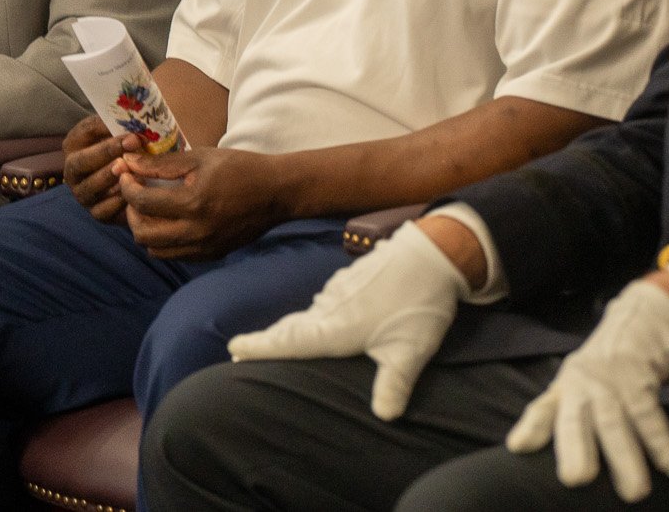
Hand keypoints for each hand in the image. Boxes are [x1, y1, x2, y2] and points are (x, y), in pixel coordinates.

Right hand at [63, 116, 140, 222]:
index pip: (85, 132)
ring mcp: (82, 193)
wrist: (137, 180)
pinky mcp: (96, 213)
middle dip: (105, 152)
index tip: (130, 131)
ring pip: (90, 187)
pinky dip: (118, 202)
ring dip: (111, 177)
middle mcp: (72, 170)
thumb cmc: (129, 149)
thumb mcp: (123, 132)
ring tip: (134, 169)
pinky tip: (134, 191)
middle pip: (80, 162)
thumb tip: (138, 120)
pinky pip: (103, 210)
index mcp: (75, 144)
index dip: (105, 128)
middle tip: (132, 145)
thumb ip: (125, 125)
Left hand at [116, 146, 285, 258]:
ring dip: (146, 230)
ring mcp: (205, 247)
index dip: (126, 186)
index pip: (143, 202)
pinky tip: (170, 220)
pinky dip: (165, 240)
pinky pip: (175, 255)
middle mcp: (197, 232)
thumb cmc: (240, 168)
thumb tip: (128, 162)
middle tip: (135, 194)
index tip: (125, 173)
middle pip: (143, 234)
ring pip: (156, 250)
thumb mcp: (200, 157)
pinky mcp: (212, 255)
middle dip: (131, 212)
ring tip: (150, 209)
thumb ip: (162, 163)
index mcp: (193, 203)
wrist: (277, 192)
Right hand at [228, 220, 466, 418]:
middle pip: (292, 326)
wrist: (434, 252)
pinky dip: (315, 313)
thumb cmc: (419, 303)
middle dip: (268, 339)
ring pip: (308, 313)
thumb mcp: (410, 351)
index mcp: (336, 326)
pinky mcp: (353, 278)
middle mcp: (331, 306)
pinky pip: (325, 301)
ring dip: (291, 327)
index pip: (289, 340)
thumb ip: (394, 384)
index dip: (261, 346)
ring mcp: (340, 289)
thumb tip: (385, 416)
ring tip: (280, 340)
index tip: (234, 348)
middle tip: (242, 349)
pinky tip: (322, 317)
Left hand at [504, 275, 668, 500]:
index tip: (519, 446)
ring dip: (625, 459)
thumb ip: (564, 415)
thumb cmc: (607, 365)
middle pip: (574, 421)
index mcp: (564, 389)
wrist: (642, 317)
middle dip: (574, 449)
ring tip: (635, 492)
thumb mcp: (578, 383)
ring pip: (614, 424)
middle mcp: (581, 385)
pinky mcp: (640, 379)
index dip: (531, 428)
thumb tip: (552, 456)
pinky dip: (661, 443)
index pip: (542, 409)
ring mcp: (610, 381)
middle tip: (576, 479)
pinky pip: (649, 415)